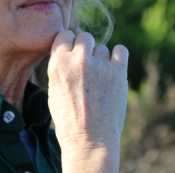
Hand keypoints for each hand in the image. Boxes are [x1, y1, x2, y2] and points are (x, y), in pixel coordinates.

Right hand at [47, 30, 128, 171]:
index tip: (72, 54)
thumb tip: (69, 52)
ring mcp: (100, 65)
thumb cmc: (69, 119)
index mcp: (58, 64)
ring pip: (102, 48)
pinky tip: (114, 68)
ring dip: (101, 59)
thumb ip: (60, 67)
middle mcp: (79, 60)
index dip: (69, 44)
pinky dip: (118, 57)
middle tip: (86, 66)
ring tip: (99, 79)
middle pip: (85, 37)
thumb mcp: (53, 90)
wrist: (90, 140)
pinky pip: (121, 50)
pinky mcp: (119, 72)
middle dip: (85, 48)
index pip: (64, 34)